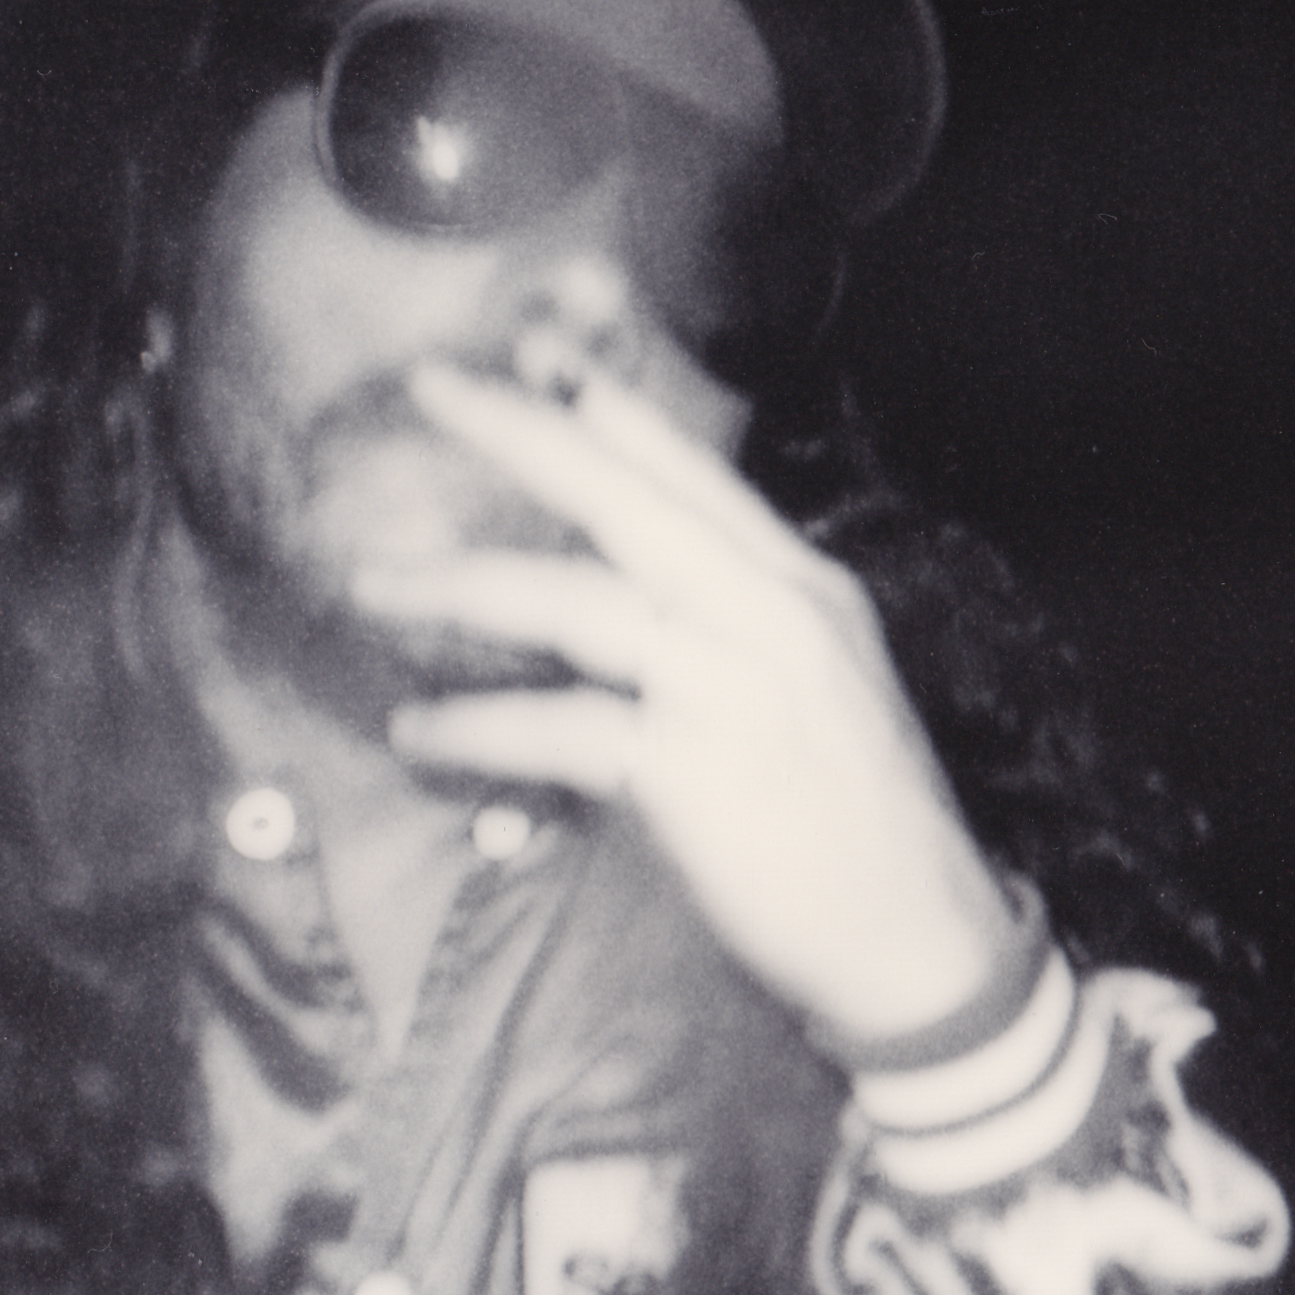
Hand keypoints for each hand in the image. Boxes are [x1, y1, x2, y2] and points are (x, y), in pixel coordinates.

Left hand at [353, 360, 1017, 1046]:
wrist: (919, 936)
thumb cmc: (862, 819)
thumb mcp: (822, 687)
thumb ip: (745, 622)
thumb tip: (646, 590)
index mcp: (804, 588)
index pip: (695, 476)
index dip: (609, 413)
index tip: (535, 358)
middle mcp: (772, 615)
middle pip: (624, 499)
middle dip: (519, 433)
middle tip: (429, 384)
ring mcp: (732, 687)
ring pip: (573, 600)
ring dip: (459, 586)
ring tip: (374, 584)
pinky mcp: (692, 771)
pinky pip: (558, 727)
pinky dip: (475, 727)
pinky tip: (417, 734)